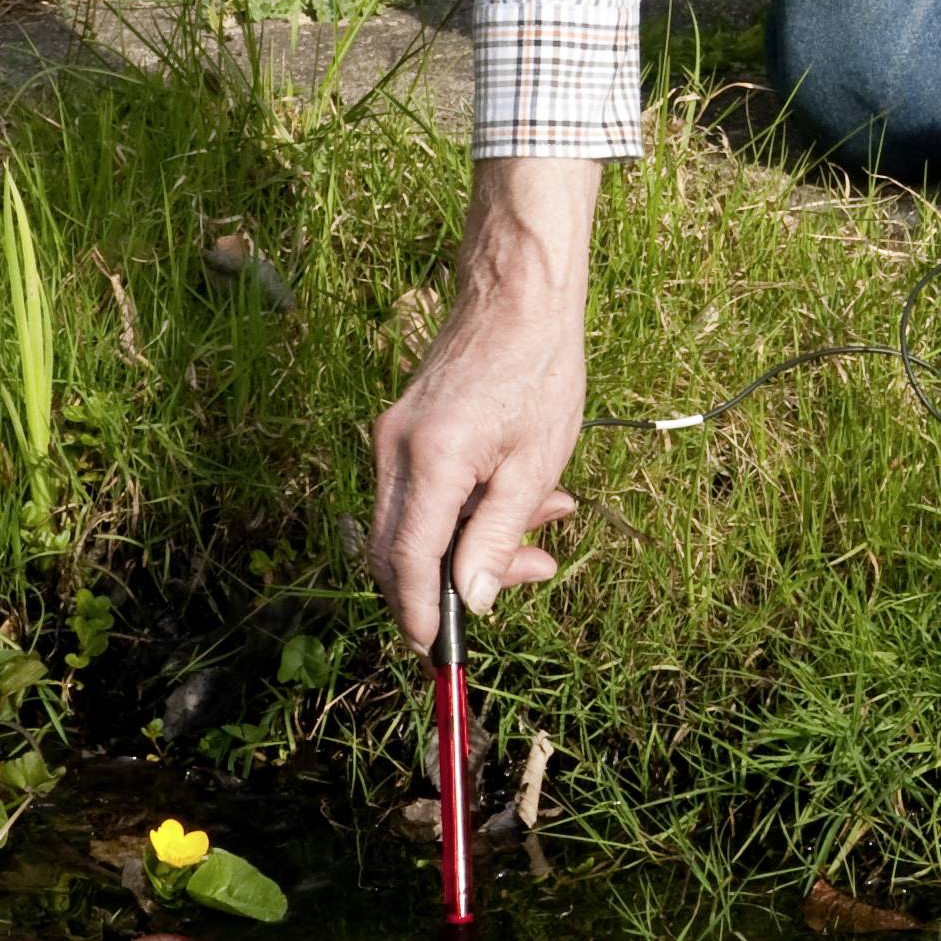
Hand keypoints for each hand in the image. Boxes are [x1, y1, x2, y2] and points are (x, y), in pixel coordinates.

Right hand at [370, 155, 599, 648]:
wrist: (520, 289)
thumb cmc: (538, 368)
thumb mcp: (534, 463)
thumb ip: (497, 536)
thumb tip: (473, 602)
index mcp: (427, 461)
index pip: (406, 563)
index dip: (419, 613)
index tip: (438, 650)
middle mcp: (394, 450)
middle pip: (398, 551)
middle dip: (454, 580)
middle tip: (530, 571)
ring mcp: (393, 436)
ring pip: (413, 521)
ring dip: (470, 537)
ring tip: (547, 519)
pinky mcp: (405, 426)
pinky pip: (422, 488)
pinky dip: (466, 504)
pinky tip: (523, 492)